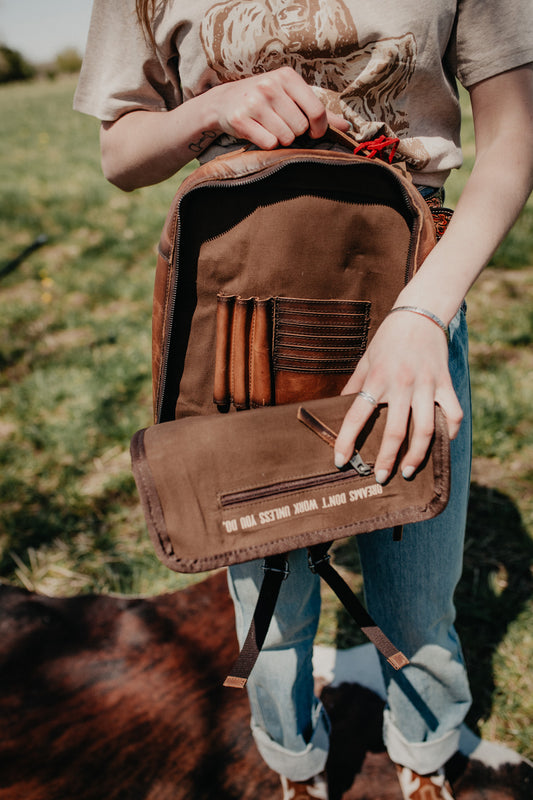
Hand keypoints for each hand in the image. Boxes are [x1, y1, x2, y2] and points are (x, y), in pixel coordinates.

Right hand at [208, 66, 349, 148]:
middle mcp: (271, 86)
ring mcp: (254, 102)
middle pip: (300, 128)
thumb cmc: (265, 100)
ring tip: (270, 128)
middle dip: (295, 133)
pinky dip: (267, 145)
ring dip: (281, 140)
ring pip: (285, 138)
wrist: (224, 102)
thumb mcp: (291, 98)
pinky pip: (269, 143)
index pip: (317, 111)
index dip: (319, 129)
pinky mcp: (240, 119)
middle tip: (282, 126)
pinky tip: (259, 133)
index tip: (313, 132)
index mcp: (287, 77)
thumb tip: (347, 128)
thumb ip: (319, 112)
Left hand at [334, 311, 462, 482]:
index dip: (347, 441)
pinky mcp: (445, 383)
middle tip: (380, 477)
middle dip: (386, 459)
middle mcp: (401, 384)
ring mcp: (426, 385)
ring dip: (417, 455)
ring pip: (426, 430)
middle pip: (395, 431)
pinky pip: (453, 414)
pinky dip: (450, 432)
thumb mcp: (365, 360)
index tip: (340, 461)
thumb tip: (337, 408)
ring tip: (408, 471)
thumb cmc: (388, 339)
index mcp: (377, 379)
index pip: (356, 415)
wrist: (419, 314)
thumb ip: (354, 385)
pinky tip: (441, 444)